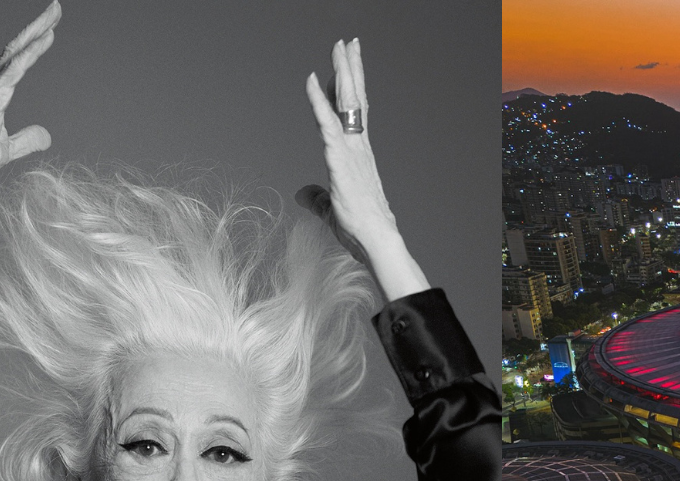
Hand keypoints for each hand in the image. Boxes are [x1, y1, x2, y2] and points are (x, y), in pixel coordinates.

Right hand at [0, 0, 60, 196]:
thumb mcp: (9, 148)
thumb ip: (28, 139)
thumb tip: (46, 136)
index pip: (14, 60)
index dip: (31, 43)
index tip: (49, 29)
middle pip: (16, 48)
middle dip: (36, 27)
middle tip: (56, 8)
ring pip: (16, 52)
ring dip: (36, 32)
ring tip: (54, 15)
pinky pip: (16, 69)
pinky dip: (31, 52)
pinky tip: (46, 39)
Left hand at [299, 39, 427, 299]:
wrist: (376, 238)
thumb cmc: (360, 227)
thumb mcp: (331, 209)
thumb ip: (317, 198)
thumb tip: (303, 194)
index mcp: (358, 154)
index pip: (355, 114)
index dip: (350, 89)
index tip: (347, 67)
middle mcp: (358, 146)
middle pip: (355, 99)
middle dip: (351, 69)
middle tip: (349, 43)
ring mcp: (351, 149)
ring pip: (347, 102)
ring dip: (343, 72)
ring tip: (342, 46)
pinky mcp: (341, 158)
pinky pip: (327, 122)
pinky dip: (319, 100)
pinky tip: (313, 80)